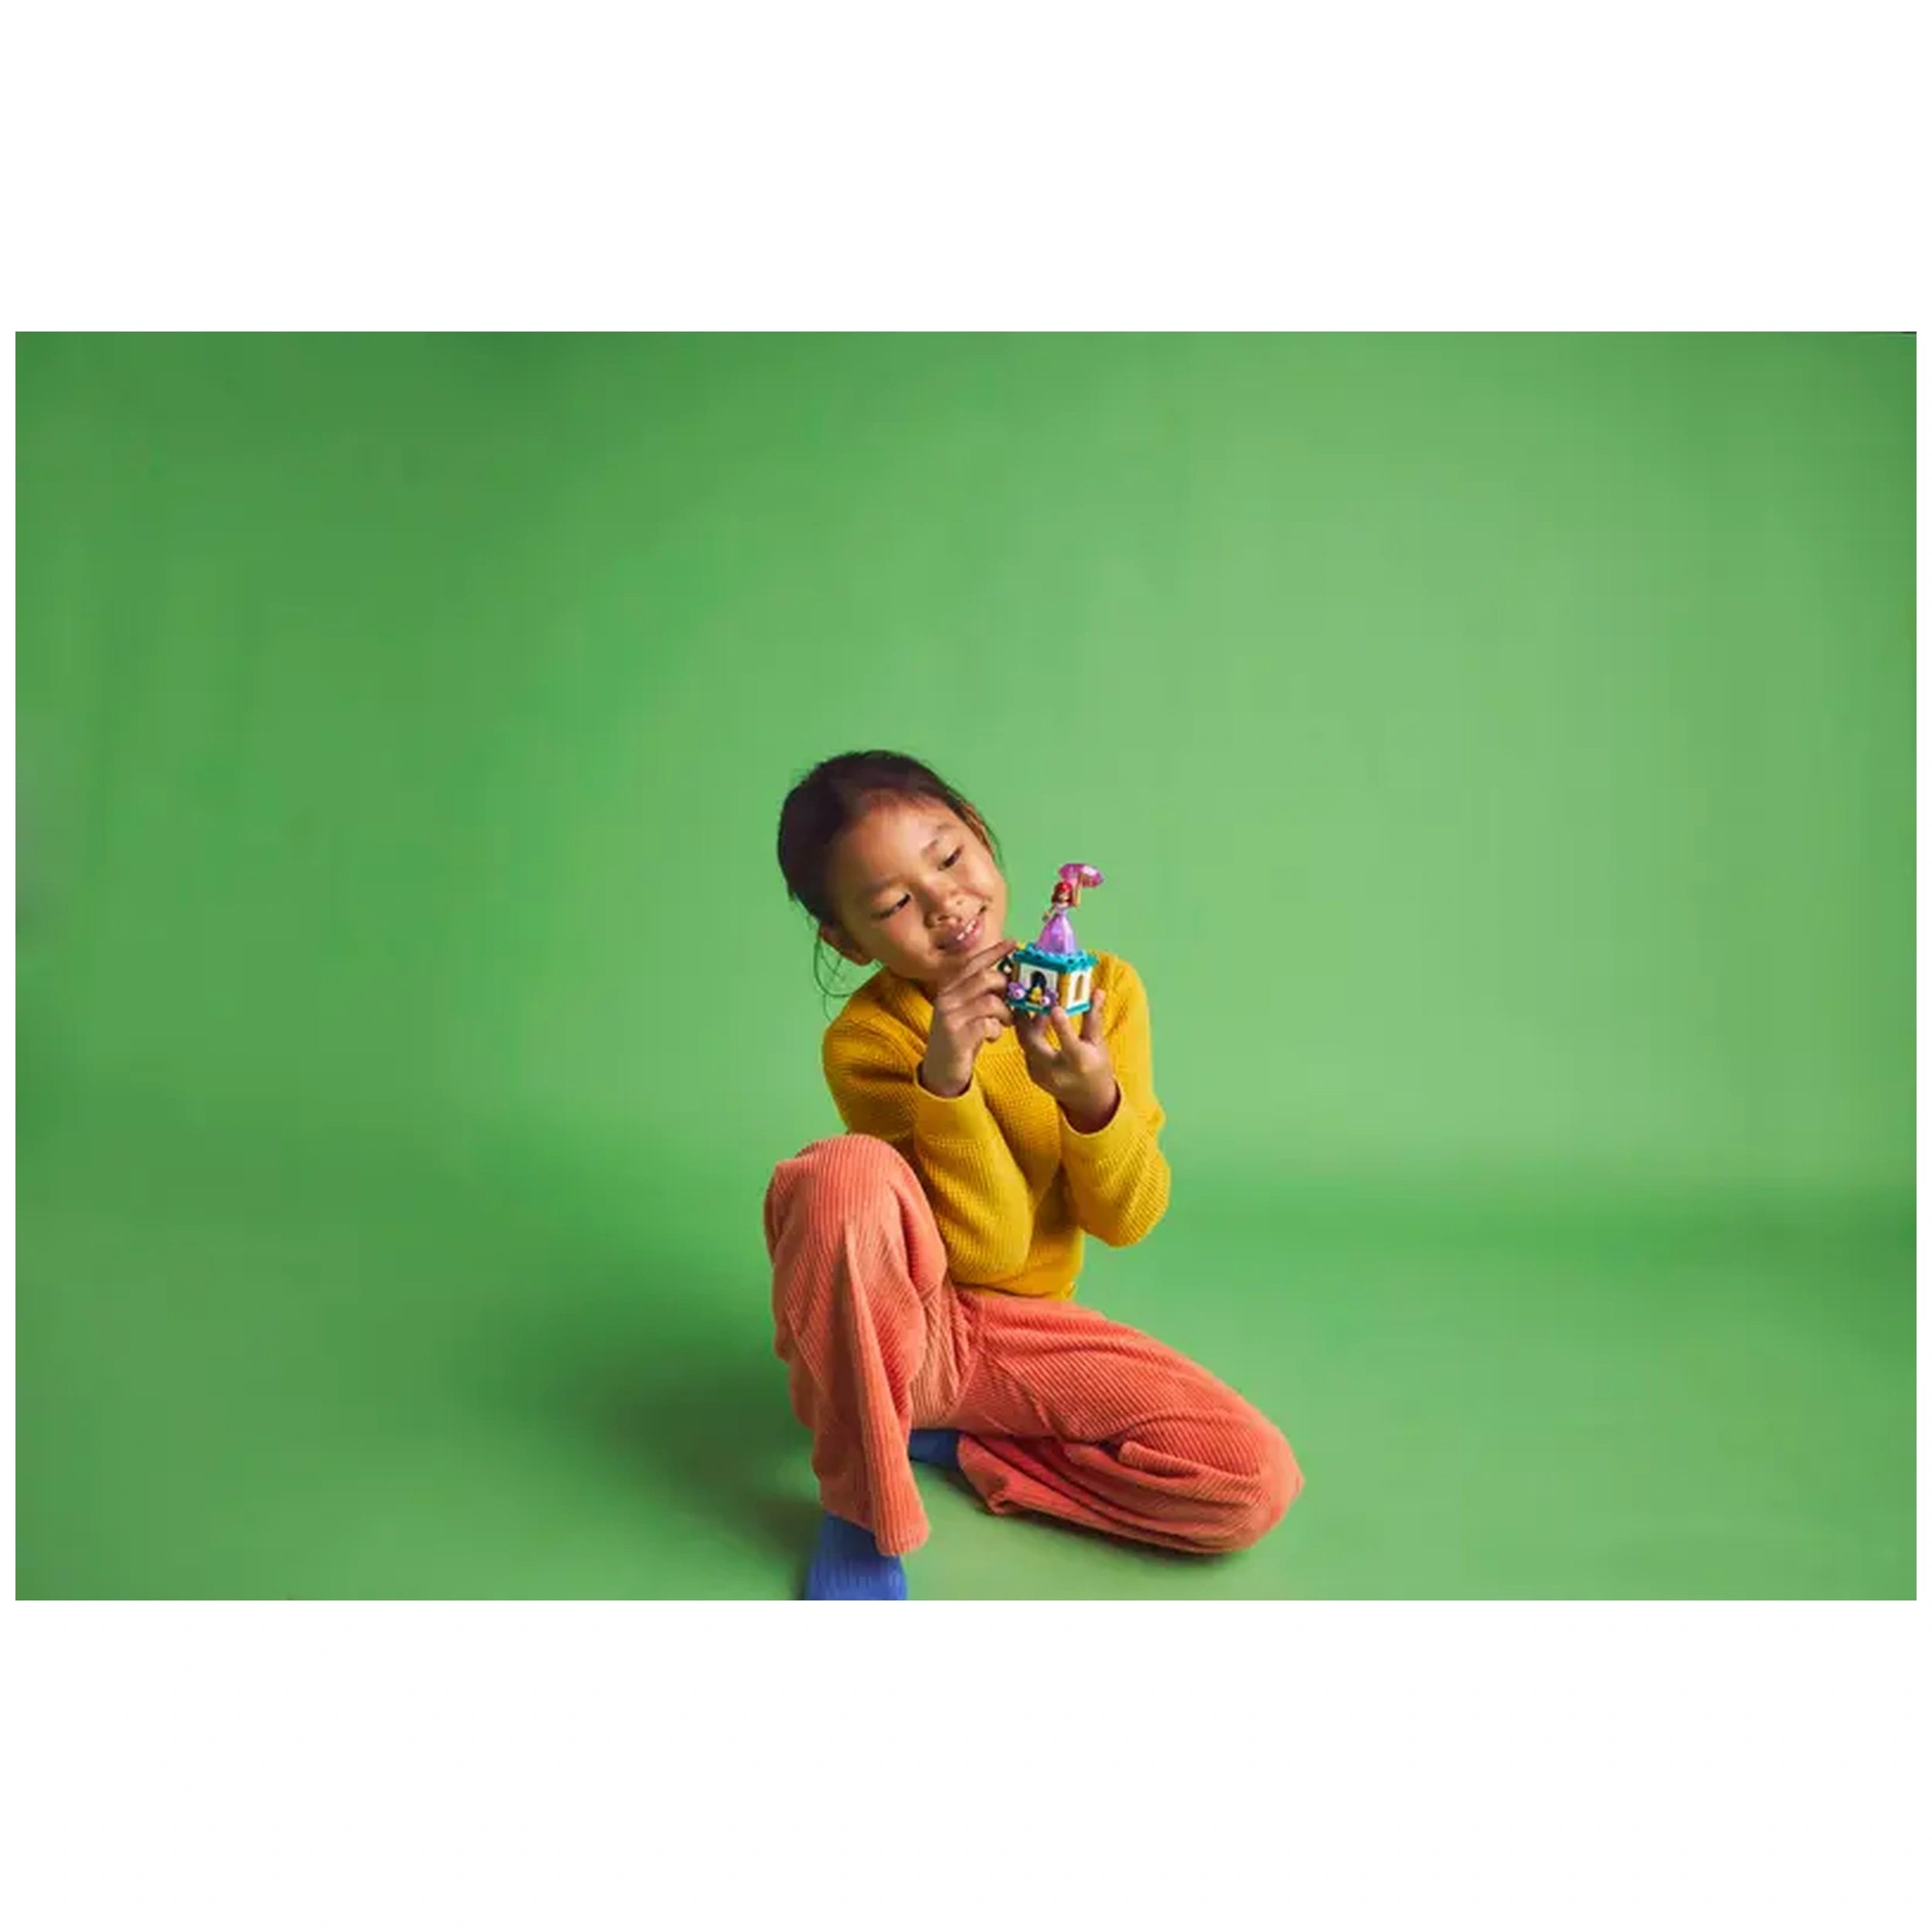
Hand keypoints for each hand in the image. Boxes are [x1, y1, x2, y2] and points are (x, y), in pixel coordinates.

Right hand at [919, 937, 1019, 1098]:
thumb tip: (1009, 980)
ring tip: (1006, 1023)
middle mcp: (946, 998)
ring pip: (990, 1001)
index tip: (1013, 942)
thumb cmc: (961, 1040)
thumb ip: (982, 995)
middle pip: (984, 978)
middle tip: (1015, 1000)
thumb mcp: (968, 1012)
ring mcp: (949, 1016)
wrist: (941, 1072)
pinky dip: (997, 1030)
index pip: (972, 963)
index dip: (993, 952)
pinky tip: (993, 1037)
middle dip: (1006, 986)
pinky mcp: (956, 1036)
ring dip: (1006, 1013)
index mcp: (949, 989)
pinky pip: (987, 1024)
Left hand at [1017, 988, 1118, 1132]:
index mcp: (1079, 1063)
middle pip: (1034, 1042)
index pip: (1069, 1044)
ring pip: (1026, 1042)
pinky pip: (1026, 1047)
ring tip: (1036, 1003)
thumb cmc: (1096, 1068)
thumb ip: (1093, 1017)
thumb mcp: (1098, 1044)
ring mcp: (1041, 1074)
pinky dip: (1029, 1031)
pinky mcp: (1032, 1072)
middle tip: (1031, 994)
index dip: (1061, 1026)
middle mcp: (1057, 1071)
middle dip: (1028, 1016)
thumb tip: (1097, 991)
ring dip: (1028, 1021)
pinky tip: (1036, 1017)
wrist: (1088, 1100)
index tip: (1056, 1009)